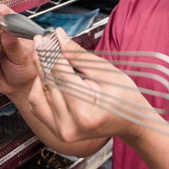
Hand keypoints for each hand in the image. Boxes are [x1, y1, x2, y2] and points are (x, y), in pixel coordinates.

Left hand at [28, 27, 161, 144]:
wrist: (131, 122)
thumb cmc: (125, 98)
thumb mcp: (106, 72)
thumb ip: (78, 56)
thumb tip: (59, 38)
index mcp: (84, 113)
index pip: (60, 74)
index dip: (53, 52)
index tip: (50, 36)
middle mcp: (69, 126)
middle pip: (48, 84)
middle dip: (44, 59)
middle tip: (43, 40)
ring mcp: (61, 132)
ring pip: (38, 95)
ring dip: (40, 73)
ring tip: (44, 55)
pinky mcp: (57, 132)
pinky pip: (39, 106)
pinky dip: (41, 88)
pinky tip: (47, 74)